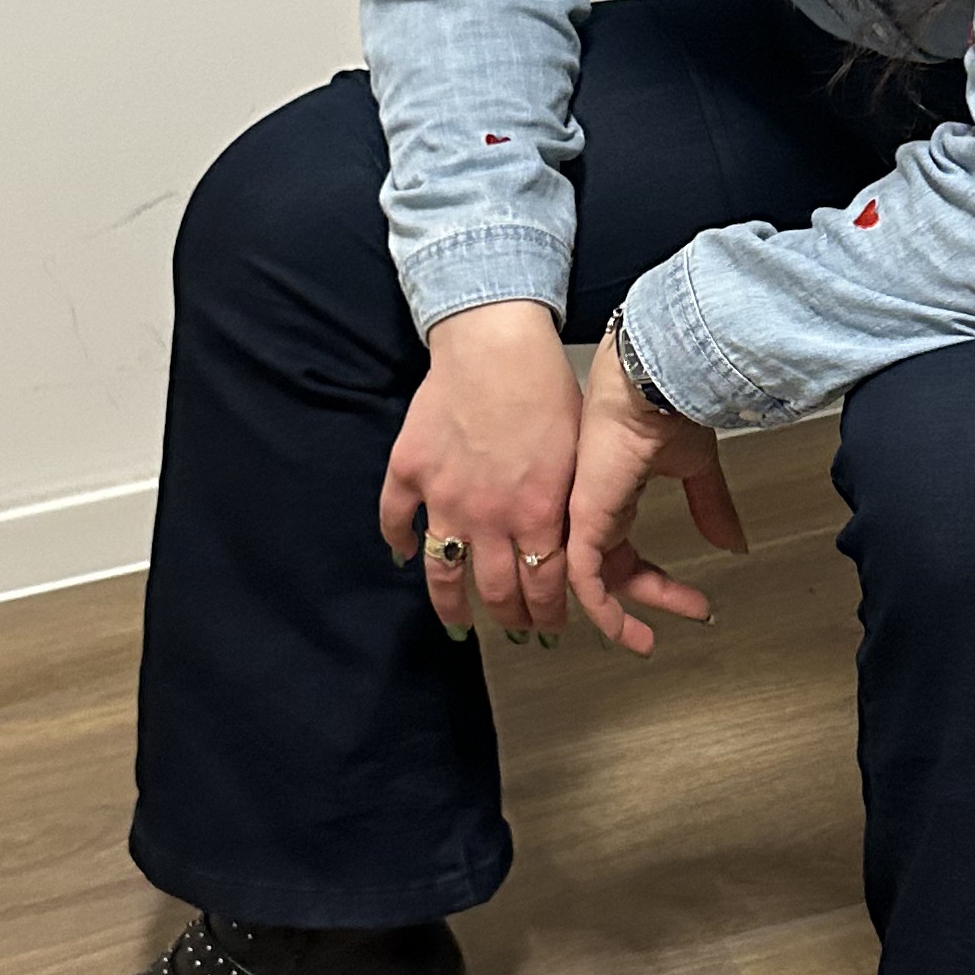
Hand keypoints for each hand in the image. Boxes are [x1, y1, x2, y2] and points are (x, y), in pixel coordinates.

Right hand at [378, 303, 581, 644]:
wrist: (496, 344)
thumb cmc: (544, 386)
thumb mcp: (578, 454)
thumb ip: (571, 504)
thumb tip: (574, 541)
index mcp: (538, 513)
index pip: (544, 586)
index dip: (548, 614)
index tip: (550, 625)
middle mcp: (489, 517)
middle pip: (498, 591)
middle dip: (511, 619)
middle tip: (516, 629)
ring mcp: (444, 497)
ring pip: (443, 573)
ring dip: (452, 607)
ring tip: (458, 624)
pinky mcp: (411, 470)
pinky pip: (396, 520)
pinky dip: (398, 542)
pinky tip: (403, 557)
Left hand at [567, 323, 750, 657]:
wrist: (653, 382)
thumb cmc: (666, 403)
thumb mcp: (695, 467)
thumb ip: (710, 506)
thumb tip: (733, 541)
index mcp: (616, 495)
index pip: (628, 553)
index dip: (657, 584)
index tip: (692, 602)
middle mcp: (594, 509)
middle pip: (611, 572)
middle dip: (648, 601)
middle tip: (679, 618)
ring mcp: (584, 516)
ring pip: (592, 583)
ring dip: (618, 617)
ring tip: (640, 642)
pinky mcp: (583, 521)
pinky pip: (583, 578)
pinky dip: (601, 609)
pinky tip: (620, 628)